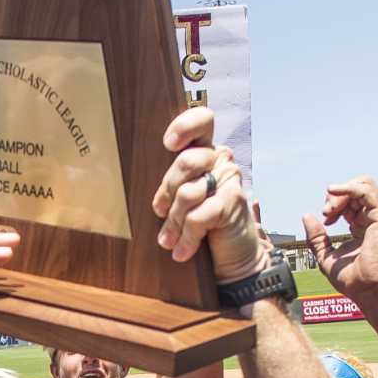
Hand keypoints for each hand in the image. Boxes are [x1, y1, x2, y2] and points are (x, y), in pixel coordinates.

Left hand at [152, 106, 259, 282]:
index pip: (202, 121)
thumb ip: (170, 184)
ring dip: (174, 222)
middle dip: (167, 191)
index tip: (168, 144)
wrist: (230, 256)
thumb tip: (141, 184)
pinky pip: (199, 216)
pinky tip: (181, 251)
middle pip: (185, 161)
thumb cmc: (199, 224)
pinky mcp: (235, 201)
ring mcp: (230, 178)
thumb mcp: (179, 200)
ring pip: (188, 193)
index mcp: (204, 151)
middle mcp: (220, 158)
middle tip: (159, 212)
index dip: (185, 126)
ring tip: (168, 240)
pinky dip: (187, 237)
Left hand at [303, 176, 377, 301]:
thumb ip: (316, 237)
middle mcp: (371, 218)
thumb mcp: (325, 255)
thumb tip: (306, 217)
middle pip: (355, 189)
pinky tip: (333, 192)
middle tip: (327, 213)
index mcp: (361, 225)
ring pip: (362, 185)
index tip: (325, 220)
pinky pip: (366, 191)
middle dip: (336, 196)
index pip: (349, 201)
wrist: (368, 289)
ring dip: (341, 193)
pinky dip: (348, 188)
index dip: (333, 205)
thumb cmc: (352, 279)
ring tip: (330, 209)